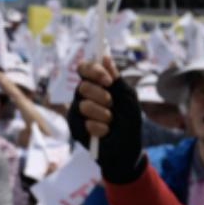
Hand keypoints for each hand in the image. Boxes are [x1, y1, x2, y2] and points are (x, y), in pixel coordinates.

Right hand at [66, 55, 143, 182]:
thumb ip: (116, 79)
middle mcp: (84, 95)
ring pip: (83, 105)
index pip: (84, 68)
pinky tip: (105, 132)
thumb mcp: (127, 98)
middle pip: (82, 85)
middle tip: (111, 103)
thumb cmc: (129, 120)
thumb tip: (105, 57)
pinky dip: (100, 127)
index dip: (93, 70)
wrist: (127, 147)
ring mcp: (77, 110)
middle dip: (101, 95)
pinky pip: (84, 123)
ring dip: (103, 114)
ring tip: (110, 121)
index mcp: (96, 84)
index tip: (108, 80)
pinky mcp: (74, 126)